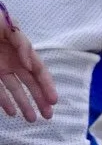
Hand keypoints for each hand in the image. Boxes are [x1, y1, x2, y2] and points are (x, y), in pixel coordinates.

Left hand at [0, 3, 55, 120]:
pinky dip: (5, 102)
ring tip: (32, 119)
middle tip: (49, 115)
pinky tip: (12, 112)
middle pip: (31, 83)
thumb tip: (30, 64)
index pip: (38, 71)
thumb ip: (21, 43)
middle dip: (40, 99)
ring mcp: (1, 69)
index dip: (47, 85)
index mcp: (22, 51)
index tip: (54, 100)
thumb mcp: (8, 25)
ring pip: (16, 90)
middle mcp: (14, 62)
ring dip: (25, 104)